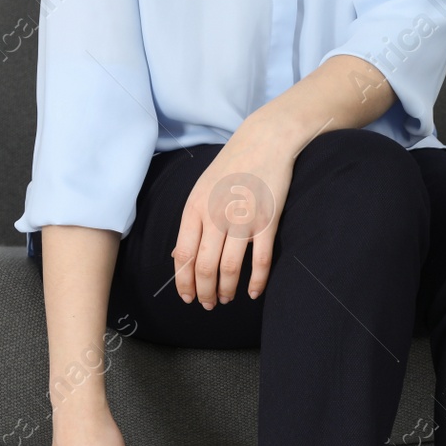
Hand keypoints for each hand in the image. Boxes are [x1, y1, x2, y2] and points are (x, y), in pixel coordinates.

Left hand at [173, 121, 296, 306]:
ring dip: (226, 289)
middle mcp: (215, 215)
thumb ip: (190, 222)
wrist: (264, 141)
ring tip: (226, 299)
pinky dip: (257, 281)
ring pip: (230, 267)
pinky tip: (253, 292)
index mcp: (195, 208)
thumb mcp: (201, 190)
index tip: (187, 297)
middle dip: (204, 292)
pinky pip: (261, 260)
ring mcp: (242, 219)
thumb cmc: (231, 167)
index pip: (182, 255)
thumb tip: (178, 254)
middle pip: (204, 266)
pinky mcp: (267, 221)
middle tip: (209, 304)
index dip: (183, 282)